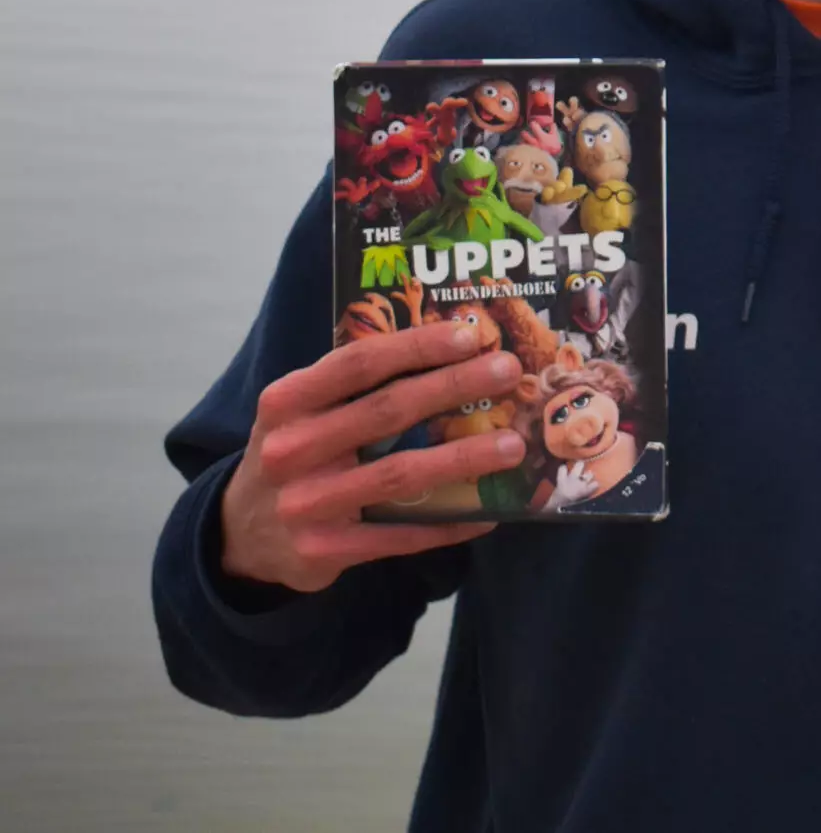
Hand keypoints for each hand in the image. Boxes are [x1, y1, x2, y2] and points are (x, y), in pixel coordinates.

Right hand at [219, 321, 526, 593]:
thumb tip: (445, 352)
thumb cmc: (294, 452)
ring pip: (401, 474)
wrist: (242, 534)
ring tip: (513, 446)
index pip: (359, 362)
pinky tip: (486, 512)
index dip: (416, 346)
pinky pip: (400, 534)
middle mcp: (291, 449)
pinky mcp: (324, 551)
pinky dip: (447, 523)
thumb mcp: (302, 411)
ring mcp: (306, 503)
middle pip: (388, 410)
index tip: (469, 335)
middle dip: (456, 386)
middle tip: (509, 373)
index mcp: (288, 401)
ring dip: (464, 458)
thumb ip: (353, 385)